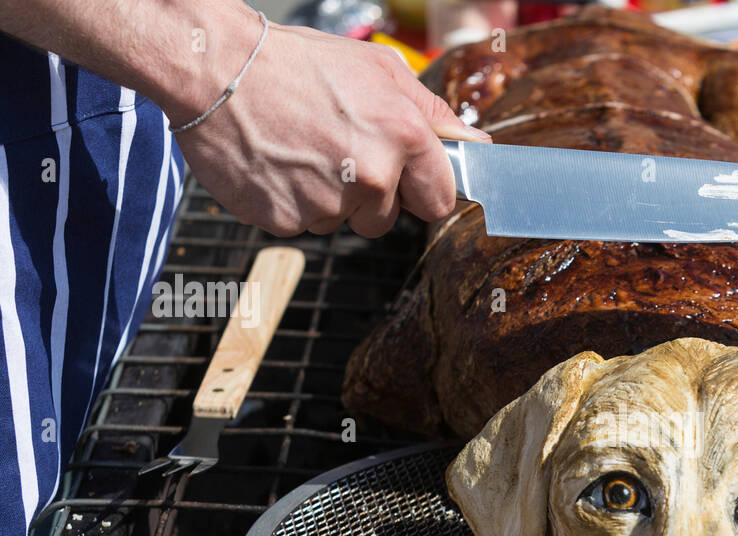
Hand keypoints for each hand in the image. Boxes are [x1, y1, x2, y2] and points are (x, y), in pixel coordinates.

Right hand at [171, 23, 487, 237]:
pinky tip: (277, 163)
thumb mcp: (379, 70)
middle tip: (336, 151)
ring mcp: (328, 202)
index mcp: (404, 137)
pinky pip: (301, 224)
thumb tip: (477, 143)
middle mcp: (372, 175)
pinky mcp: (286, 219)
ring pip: (342, 223)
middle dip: (370, 197)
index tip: (405, 182)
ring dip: (328, 198)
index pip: (440, 201)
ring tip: (301, 150)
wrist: (215, 68)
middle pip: (387, 221)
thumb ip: (432, 111)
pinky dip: (291, 201)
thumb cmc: (298, 64)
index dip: (421, 192)